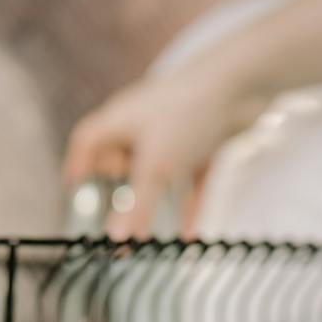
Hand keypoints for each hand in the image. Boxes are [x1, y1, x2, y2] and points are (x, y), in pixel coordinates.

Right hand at [63, 62, 261, 237]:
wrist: (244, 81)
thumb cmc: (188, 111)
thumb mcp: (156, 166)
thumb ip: (136, 206)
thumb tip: (115, 239)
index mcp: (119, 120)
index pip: (87, 142)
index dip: (78, 168)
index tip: (77, 196)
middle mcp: (143, 123)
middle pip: (122, 161)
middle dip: (119, 193)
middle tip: (117, 223)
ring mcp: (175, 130)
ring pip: (159, 174)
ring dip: (156, 205)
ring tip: (149, 239)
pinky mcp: (203, 139)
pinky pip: (189, 179)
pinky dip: (188, 205)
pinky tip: (189, 235)